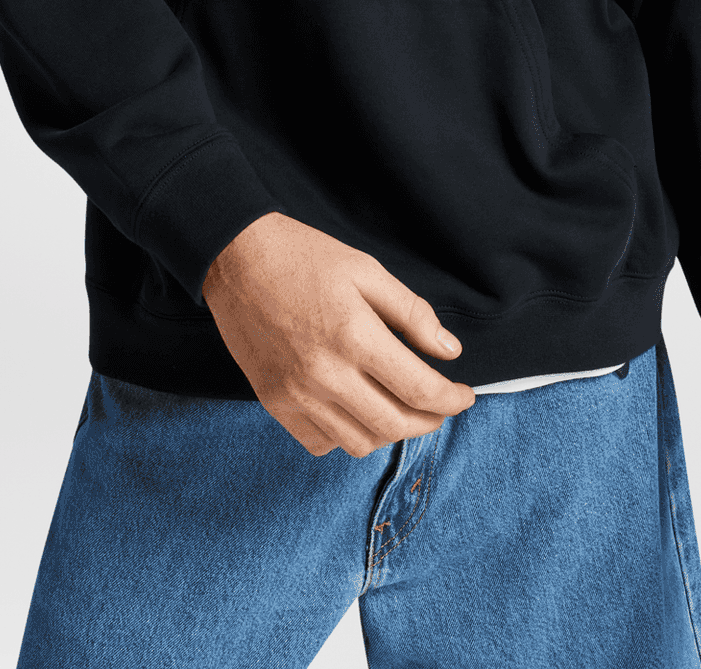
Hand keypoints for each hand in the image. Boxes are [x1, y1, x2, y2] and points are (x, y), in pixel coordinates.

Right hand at [201, 211, 475, 456]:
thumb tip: (450, 351)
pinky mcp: (273, 402)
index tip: (465, 394)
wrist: (236, 258)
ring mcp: (296, 394)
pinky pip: (320, 443)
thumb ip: (412, 314)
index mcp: (355, 336)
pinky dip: (347, 437)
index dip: (452, 399)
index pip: (419, 389)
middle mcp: (325, 374)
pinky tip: (356, 412)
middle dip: (429, 420)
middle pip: (394, 425)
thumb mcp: (367, 270)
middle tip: (441, 406)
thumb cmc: (304, 257)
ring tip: (402, 409)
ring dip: (391, 432)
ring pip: (360, 442)